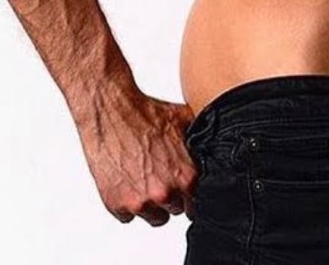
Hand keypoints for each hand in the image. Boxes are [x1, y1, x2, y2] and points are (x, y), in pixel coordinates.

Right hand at [75, 90, 198, 226]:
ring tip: (144, 175)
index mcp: (187, 176)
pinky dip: (127, 201)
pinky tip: (127, 178)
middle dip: (171, 196)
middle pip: (176, 210)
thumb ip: (201, 143)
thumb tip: (215, 148)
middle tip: (160, 174)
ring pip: (154, 217)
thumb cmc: (146, 114)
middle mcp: (165, 193)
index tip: (182, 184)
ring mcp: (140, 202)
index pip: (197, 204)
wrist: (113, 111)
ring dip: (151, 203)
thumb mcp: (185, 121)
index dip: (190, 193)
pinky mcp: (117, 205)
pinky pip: (127, 216)